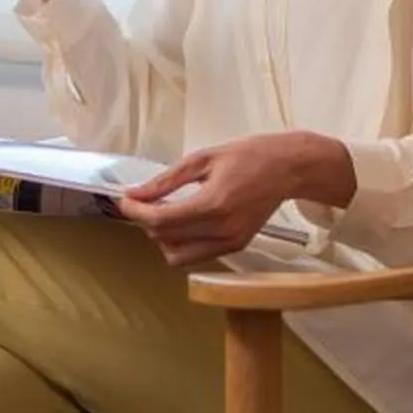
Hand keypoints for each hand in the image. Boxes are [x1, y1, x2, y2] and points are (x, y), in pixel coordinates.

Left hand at [114, 133, 351, 268]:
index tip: (124, 199)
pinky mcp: (237, 247)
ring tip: (165, 211)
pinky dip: (182, 242)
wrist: (288, 168)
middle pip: (165, 240)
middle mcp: (222, 230)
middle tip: (143, 200)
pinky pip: (197, 256)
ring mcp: (231, 243)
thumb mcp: (201, 159)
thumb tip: (134, 194)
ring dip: (162, 237)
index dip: (134, 211)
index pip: (160, 220)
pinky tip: (183, 219)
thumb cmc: (248, 155)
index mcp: (213, 204)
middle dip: (146, 222)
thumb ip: (165, 181)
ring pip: (178, 257)